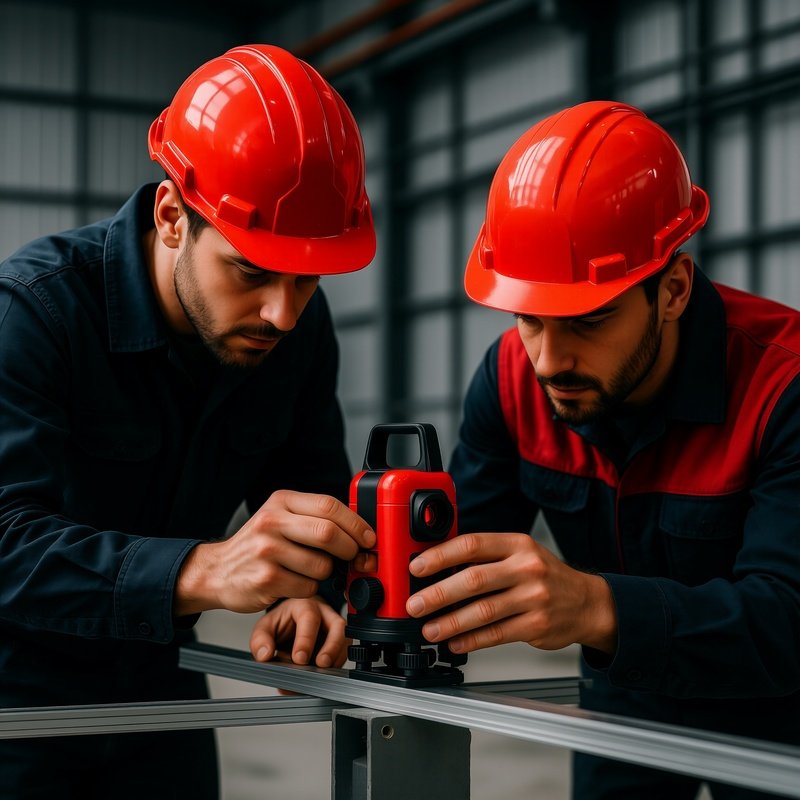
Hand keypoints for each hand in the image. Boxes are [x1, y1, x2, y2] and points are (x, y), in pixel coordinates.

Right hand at [175, 490, 374, 614]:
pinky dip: (310, 588)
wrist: (217, 571)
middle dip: (350, 549)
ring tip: (312, 570)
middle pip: (329, 533)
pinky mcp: (266, 578)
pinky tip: (296, 582)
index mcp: (282, 502)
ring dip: (327, 573)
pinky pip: (308, 586)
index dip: (356, 523)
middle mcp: (272, 522)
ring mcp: (267, 551)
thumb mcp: (282, 519)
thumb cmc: (258, 546)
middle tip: (354, 557)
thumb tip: (361, 532)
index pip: (329, 505)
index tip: (368, 537)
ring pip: (322, 565)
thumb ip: (316, 519)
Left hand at [250, 597, 348, 667]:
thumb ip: (260, 640)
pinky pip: (344, 651)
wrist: (292, 621)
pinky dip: (336, 664)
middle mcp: (323, 612)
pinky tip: (323, 675)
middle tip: (321, 665)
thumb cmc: (282, 621)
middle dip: (332, 647)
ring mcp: (334, 625)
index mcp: (303, 605)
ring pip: (345, 639)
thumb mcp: (265, 627)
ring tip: (324, 674)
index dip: (306, 639)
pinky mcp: (339, 640)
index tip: (299, 658)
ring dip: (337, 657)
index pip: (310, 618)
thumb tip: (265, 655)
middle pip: (337, 625)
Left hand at [405, 533, 616, 655]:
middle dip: (438, 594)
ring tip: (429, 629)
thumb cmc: (545, 576)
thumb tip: (439, 568)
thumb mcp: (520, 554)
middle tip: (414, 605)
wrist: (588, 603)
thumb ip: (486, 557)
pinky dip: (471, 640)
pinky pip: (496, 634)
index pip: (472, 545)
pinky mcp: (537, 625)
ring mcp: (534, 597)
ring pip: (483, 611)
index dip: (440, 555)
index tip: (417, 567)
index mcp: (517, 544)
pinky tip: (455, 643)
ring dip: (450, 622)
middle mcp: (526, 568)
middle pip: (474, 579)